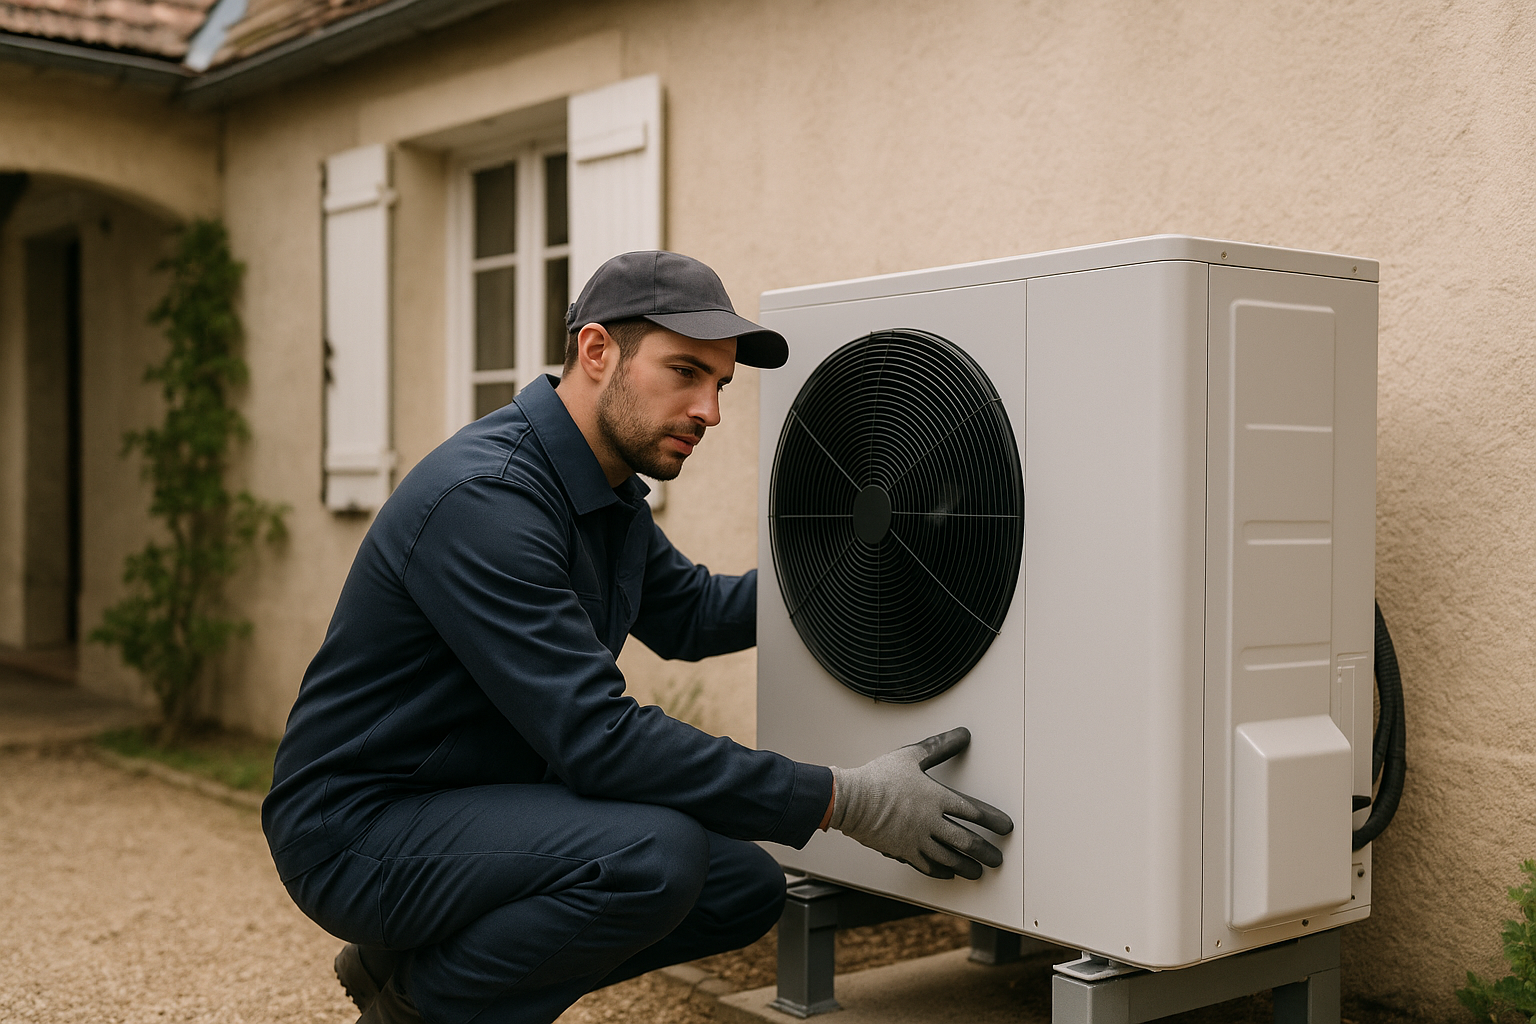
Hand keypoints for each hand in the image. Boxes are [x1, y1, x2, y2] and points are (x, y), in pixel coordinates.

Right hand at [829, 727, 1013, 878]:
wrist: (851, 800)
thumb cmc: (880, 777)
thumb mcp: (912, 755)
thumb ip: (940, 746)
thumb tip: (963, 734)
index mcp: (936, 798)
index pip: (973, 811)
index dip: (993, 820)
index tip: (1005, 828)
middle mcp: (931, 822)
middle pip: (966, 841)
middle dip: (986, 852)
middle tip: (998, 860)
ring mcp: (917, 840)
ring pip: (950, 858)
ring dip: (967, 866)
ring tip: (979, 872)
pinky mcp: (903, 852)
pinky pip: (927, 866)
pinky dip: (941, 872)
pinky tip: (949, 874)